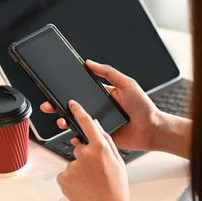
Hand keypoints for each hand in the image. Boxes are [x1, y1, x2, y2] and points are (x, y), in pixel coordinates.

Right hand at [41, 59, 161, 150]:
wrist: (153, 129)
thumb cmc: (143, 106)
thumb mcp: (127, 83)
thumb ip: (108, 72)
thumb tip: (90, 62)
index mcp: (104, 96)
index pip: (81, 92)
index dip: (67, 91)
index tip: (55, 89)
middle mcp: (100, 110)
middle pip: (75, 109)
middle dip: (59, 108)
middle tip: (49, 106)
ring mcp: (100, 124)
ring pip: (78, 123)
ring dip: (66, 123)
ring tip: (62, 121)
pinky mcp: (102, 138)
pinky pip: (87, 139)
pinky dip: (79, 139)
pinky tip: (75, 137)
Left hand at [57, 100, 128, 200]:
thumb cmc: (115, 187)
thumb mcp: (118, 161)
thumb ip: (107, 140)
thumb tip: (97, 126)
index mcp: (100, 148)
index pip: (87, 123)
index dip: (79, 111)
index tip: (72, 104)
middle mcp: (85, 154)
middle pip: (80, 147)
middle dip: (86, 155)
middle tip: (96, 170)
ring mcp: (73, 166)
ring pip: (74, 161)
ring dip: (80, 169)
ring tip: (91, 180)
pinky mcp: (63, 177)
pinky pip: (66, 173)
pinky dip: (72, 178)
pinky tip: (83, 185)